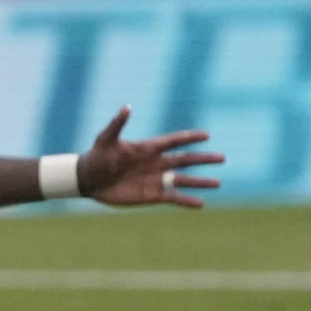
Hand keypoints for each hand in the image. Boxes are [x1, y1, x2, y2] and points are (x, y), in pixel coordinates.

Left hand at [78, 106, 222, 208]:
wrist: (88, 179)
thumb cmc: (96, 156)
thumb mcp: (106, 139)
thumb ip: (117, 124)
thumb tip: (127, 107)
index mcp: (148, 148)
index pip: (174, 141)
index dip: (190, 138)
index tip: (207, 135)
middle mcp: (156, 163)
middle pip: (185, 160)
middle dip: (203, 159)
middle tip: (222, 158)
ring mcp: (155, 180)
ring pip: (183, 180)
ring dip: (200, 182)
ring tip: (218, 183)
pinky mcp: (151, 195)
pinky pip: (173, 198)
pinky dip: (187, 201)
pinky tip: (201, 203)